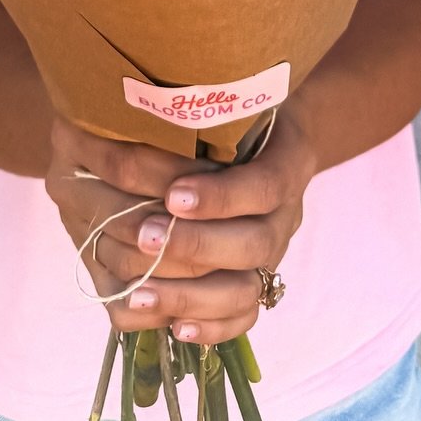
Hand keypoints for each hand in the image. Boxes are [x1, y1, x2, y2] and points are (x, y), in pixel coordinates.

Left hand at [45, 113, 316, 345]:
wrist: (262, 126)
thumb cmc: (230, 103)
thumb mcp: (226, 92)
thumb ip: (195, 107)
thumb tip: (130, 114)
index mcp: (290, 158)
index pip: (266, 184)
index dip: (221, 196)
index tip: (172, 195)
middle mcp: (287, 211)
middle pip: (256, 243)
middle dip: (195, 244)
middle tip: (142, 234)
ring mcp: (273, 251)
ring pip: (246, 290)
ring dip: (190, 295)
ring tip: (140, 292)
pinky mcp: (255, 279)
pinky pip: (242, 318)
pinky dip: (210, 327)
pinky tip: (174, 328)